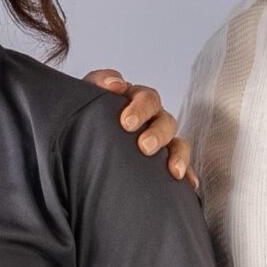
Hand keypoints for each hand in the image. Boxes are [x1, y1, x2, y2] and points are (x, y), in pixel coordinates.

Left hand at [85, 69, 197, 183]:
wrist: (78, 147)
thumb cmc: (85, 118)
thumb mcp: (86, 97)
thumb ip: (97, 83)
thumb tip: (116, 83)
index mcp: (134, 101)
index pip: (145, 98)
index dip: (140, 108)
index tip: (126, 123)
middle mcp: (151, 118)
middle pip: (164, 120)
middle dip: (157, 134)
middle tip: (144, 147)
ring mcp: (160, 139)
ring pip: (177, 142)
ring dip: (177, 154)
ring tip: (173, 170)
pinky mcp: (164, 161)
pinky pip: (181, 165)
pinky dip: (187, 171)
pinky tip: (189, 183)